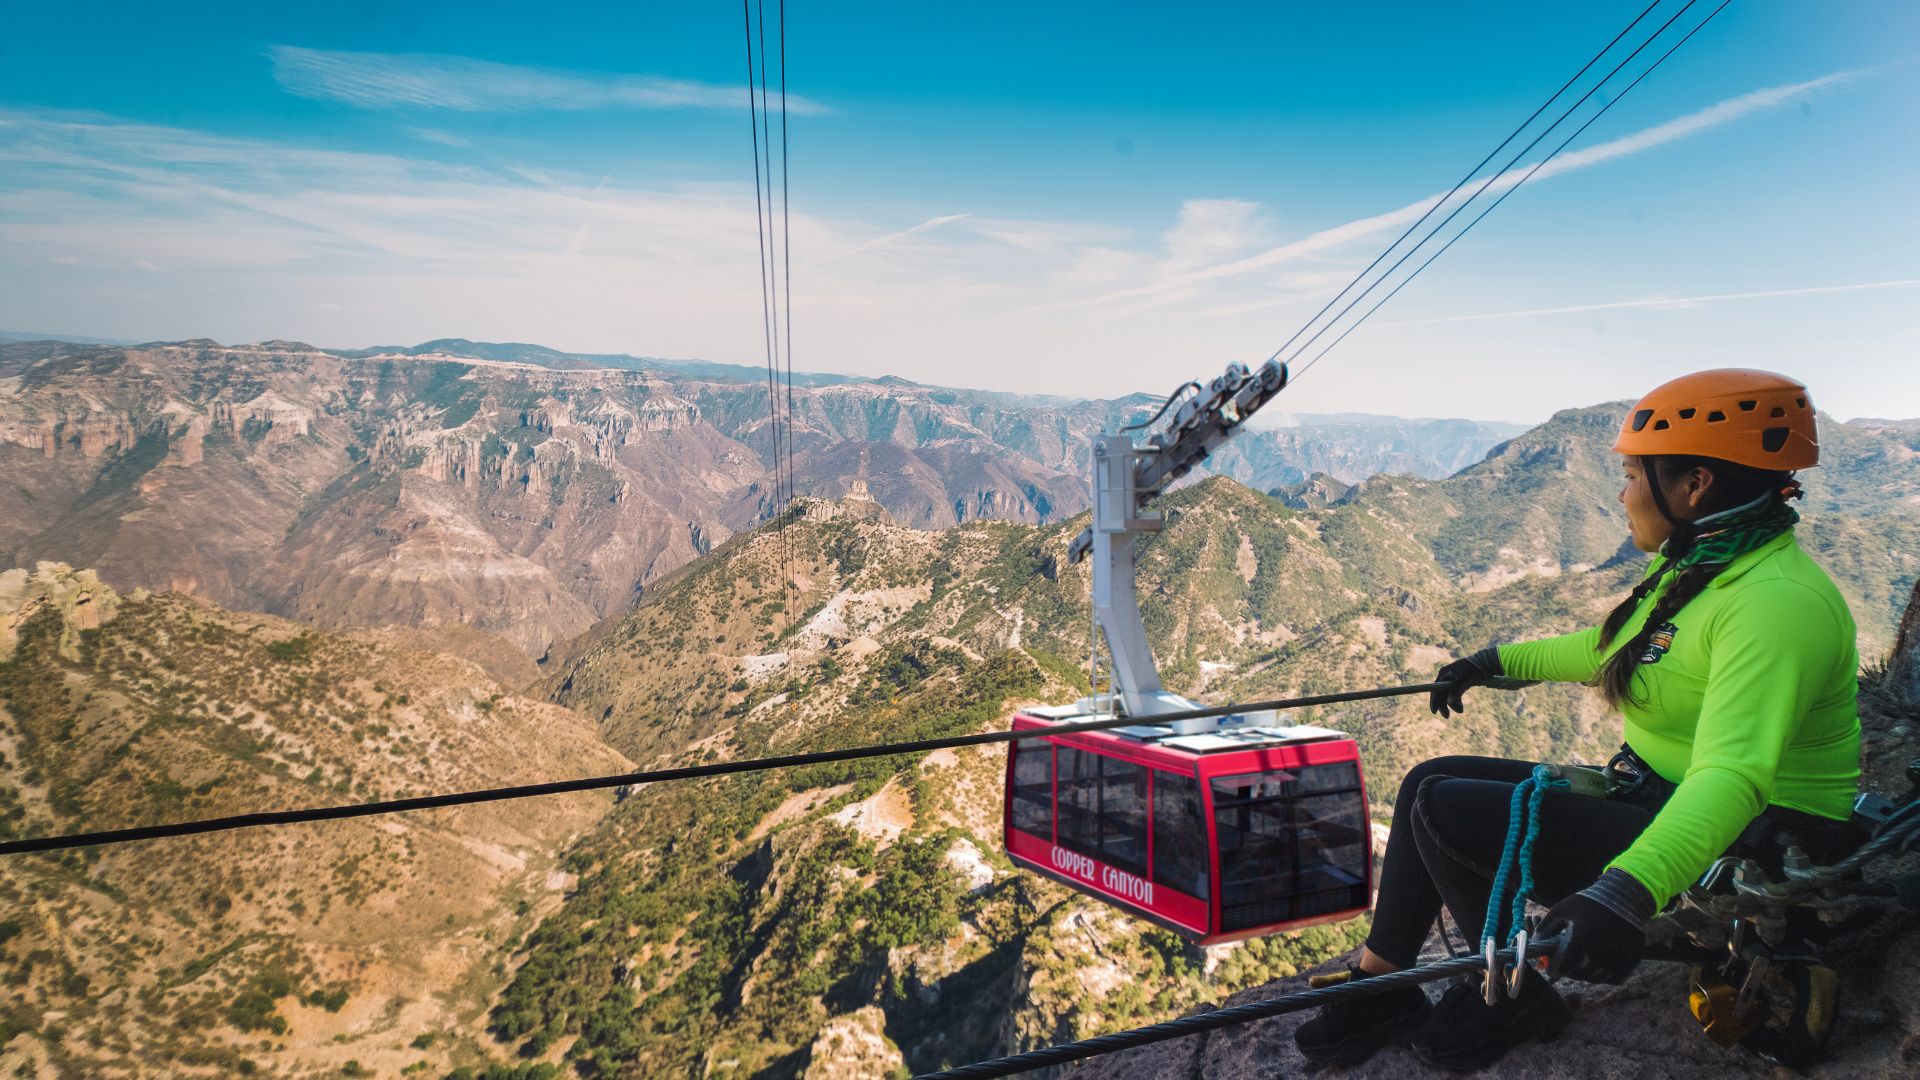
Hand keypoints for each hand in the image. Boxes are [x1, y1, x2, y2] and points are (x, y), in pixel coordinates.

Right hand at [1430, 647, 1500, 716]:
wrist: (1485, 662)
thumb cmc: (1472, 669)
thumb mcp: (1463, 679)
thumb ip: (1456, 690)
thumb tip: (1449, 703)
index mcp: (1444, 674)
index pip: (1435, 690)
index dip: (1434, 701)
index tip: (1434, 712)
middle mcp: (1446, 677)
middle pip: (1441, 694)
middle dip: (1444, 705)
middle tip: (1447, 716)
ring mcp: (1452, 680)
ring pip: (1448, 695)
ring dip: (1452, 704)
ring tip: (1461, 710)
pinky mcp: (1459, 683)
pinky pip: (1455, 694)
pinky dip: (1457, 701)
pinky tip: (1461, 707)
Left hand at [1537, 870, 1653, 983]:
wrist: (1623, 896)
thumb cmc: (1588, 903)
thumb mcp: (1562, 910)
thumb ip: (1545, 928)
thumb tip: (1534, 945)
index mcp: (1584, 936)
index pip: (1565, 965)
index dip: (1555, 970)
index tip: (1551, 971)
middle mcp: (1603, 949)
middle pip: (1581, 974)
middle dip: (1570, 973)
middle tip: (1566, 968)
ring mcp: (1620, 956)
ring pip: (1598, 977)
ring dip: (1587, 975)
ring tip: (1581, 966)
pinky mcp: (1632, 959)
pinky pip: (1614, 978)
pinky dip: (1605, 976)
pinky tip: (1598, 967)